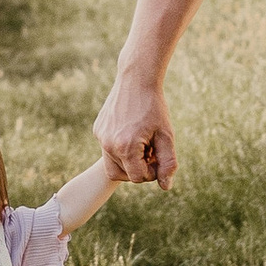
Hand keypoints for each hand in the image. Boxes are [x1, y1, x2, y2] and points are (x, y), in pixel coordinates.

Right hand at [95, 64, 175, 186]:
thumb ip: (167, 163)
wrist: (136, 79)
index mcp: (125, 147)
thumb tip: (165, 186)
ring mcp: (101, 136)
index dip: (152, 171)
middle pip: (123, 175)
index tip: (158, 155)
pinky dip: (121, 148)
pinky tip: (132, 132)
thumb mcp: (166, 136)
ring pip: (113, 165)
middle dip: (138, 169)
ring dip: (129, 161)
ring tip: (142, 143)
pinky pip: (108, 149)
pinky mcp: (98, 129)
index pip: (138, 178)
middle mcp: (108, 144)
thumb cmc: (154, 107)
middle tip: (150, 151)